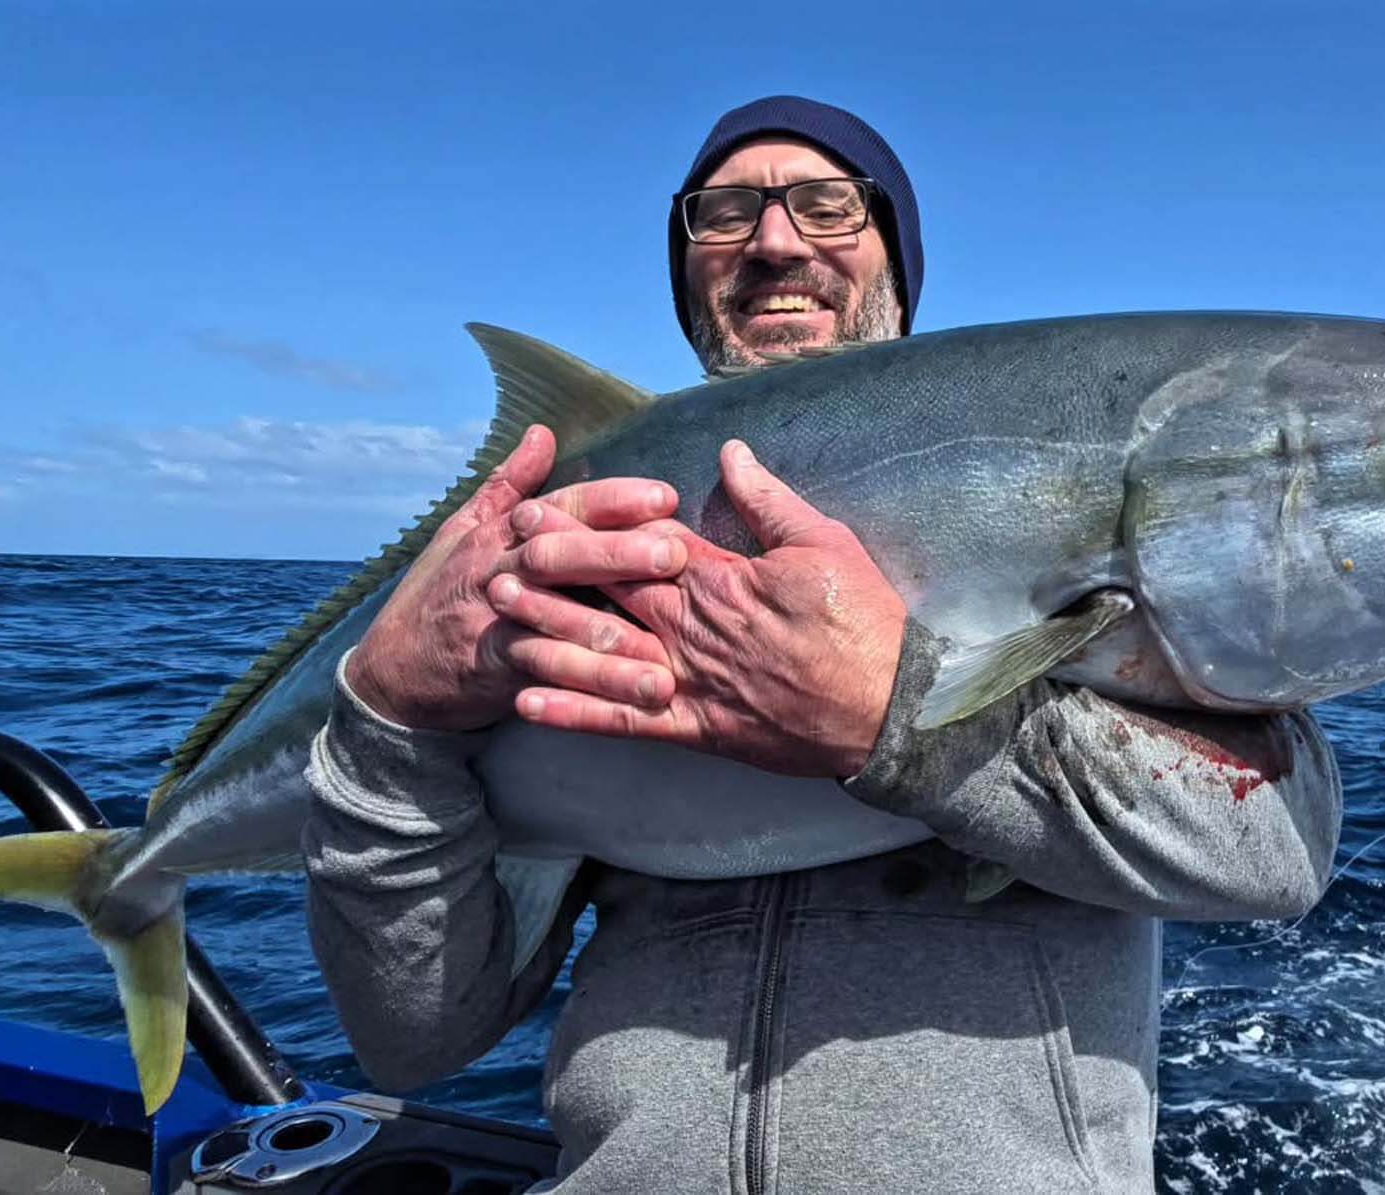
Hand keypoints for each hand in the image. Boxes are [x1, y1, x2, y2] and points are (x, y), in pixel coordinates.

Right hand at [345, 425, 684, 731]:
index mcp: (501, 534)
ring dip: (608, 640)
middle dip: (616, 554)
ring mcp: (495, 622)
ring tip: (661, 655)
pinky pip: (542, 677)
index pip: (561, 506)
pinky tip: (624, 701)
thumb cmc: (439, 593)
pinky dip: (582, 688)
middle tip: (673, 555)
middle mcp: (497, 571)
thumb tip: (543, 433)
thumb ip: (509, 485)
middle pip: (559, 555)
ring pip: (553, 623)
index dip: (611, 500)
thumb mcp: (463, 531)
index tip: (664, 496)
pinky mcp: (495, 670)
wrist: (391, 670)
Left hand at [506, 439, 907, 777]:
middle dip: (550, 568)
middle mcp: (693, 626)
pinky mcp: (696, 727)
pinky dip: (575, 712)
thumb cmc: (864, 622)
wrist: (889, 708)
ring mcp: (690, 678)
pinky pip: (624, 721)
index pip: (640, 542)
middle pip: (608, 589)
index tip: (539, 511)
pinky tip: (528, 702)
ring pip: (602, 651)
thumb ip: (768, 500)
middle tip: (497, 549)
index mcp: (720, 577)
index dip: (585, 525)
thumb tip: (728, 453)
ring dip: (545, 629)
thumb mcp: (824, 542)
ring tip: (495, 611)